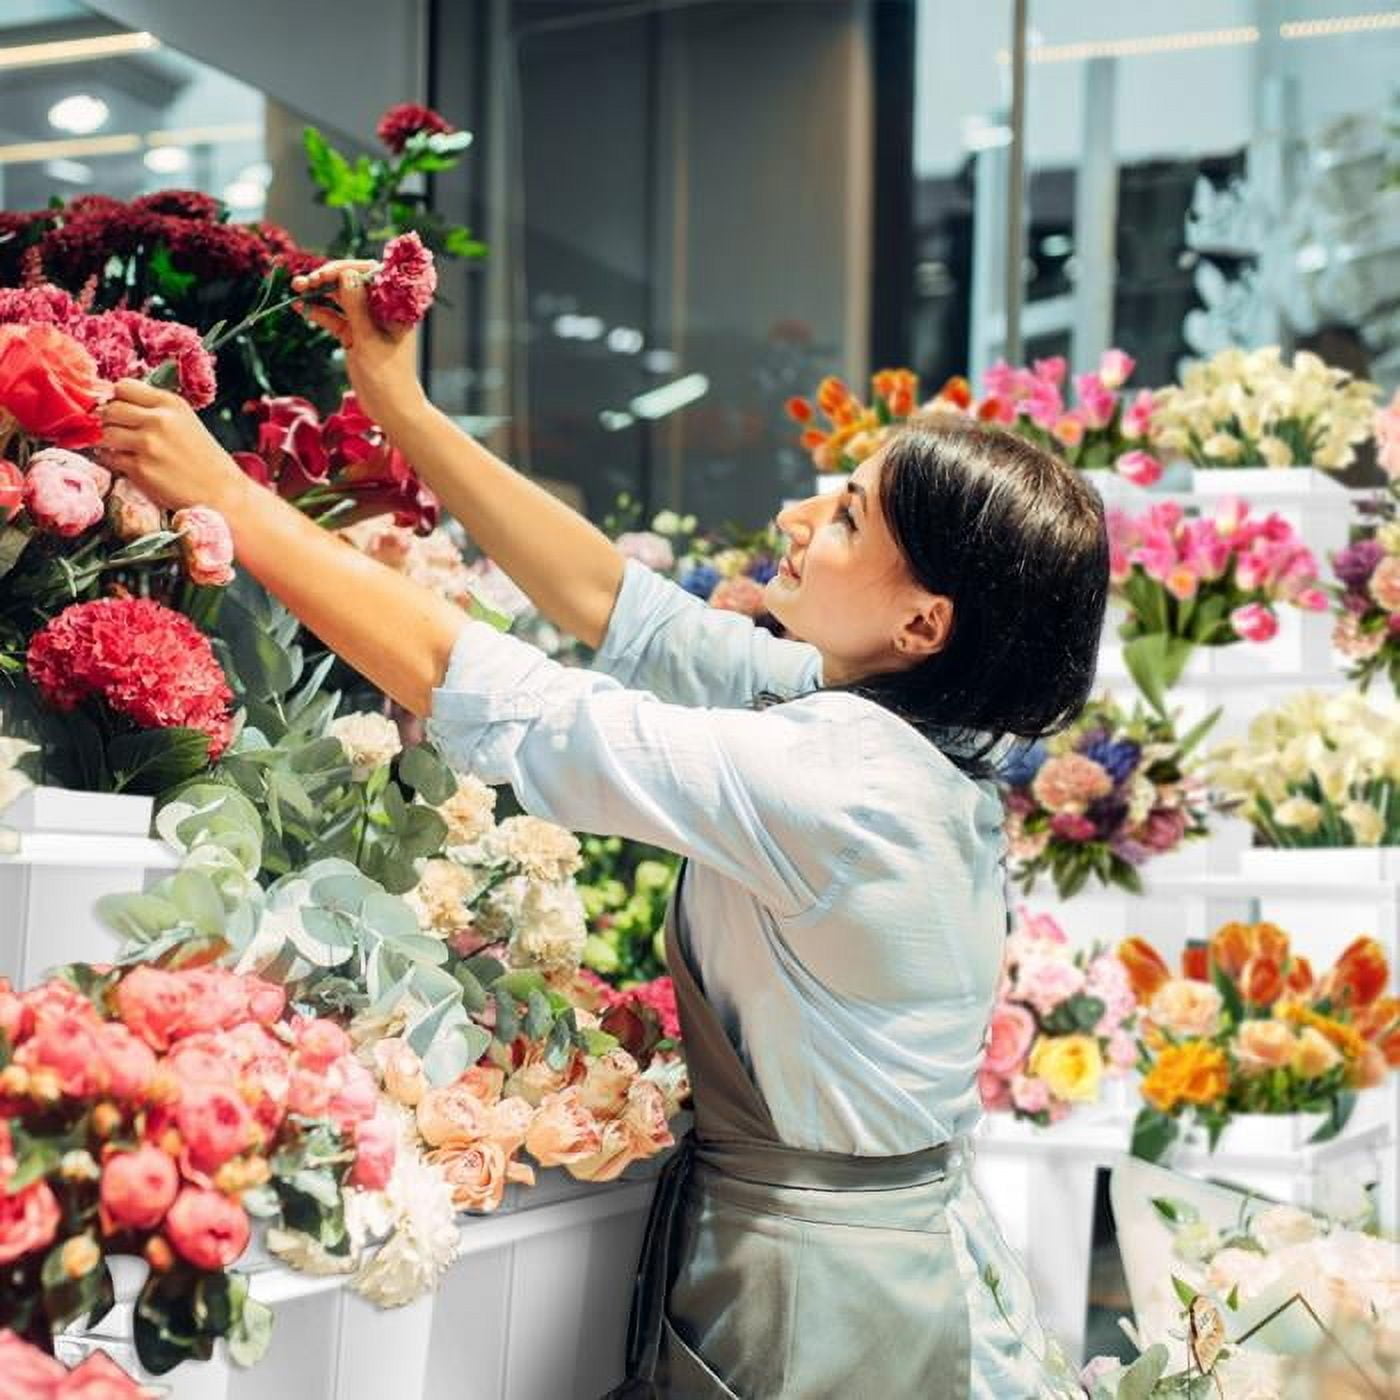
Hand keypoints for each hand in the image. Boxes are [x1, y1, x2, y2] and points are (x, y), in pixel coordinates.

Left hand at [99, 380, 248, 515]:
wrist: (222, 492)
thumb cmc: (204, 459)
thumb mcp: (186, 422)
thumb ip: (155, 410)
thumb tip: (116, 405)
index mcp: (171, 404)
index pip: (123, 386)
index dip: (117, 399)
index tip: (121, 411)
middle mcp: (158, 420)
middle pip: (110, 409)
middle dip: (108, 421)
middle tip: (117, 432)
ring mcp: (148, 444)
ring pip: (104, 433)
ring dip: (106, 441)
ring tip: (119, 448)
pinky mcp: (140, 468)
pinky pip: (108, 458)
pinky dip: (111, 461)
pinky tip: (126, 464)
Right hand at [292, 260, 427, 429]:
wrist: (391, 409)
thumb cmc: (388, 377)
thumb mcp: (369, 339)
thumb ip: (357, 307)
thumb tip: (346, 274)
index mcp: (395, 306)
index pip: (371, 274)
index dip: (347, 269)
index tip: (325, 275)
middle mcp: (381, 310)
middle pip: (352, 283)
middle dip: (328, 278)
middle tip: (305, 281)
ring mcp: (366, 322)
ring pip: (340, 299)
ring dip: (319, 293)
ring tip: (297, 289)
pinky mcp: (354, 336)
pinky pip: (335, 318)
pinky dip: (319, 312)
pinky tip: (301, 308)